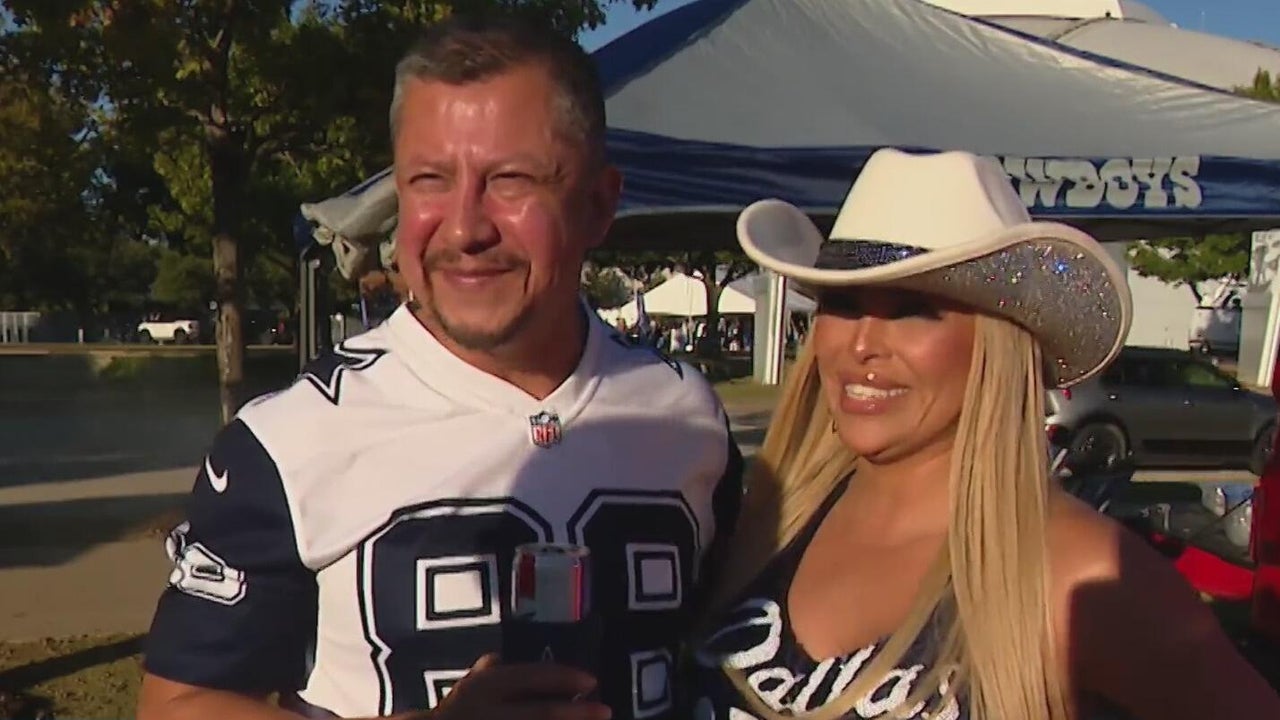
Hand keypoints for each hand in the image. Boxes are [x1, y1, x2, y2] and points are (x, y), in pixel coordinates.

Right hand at [428, 653, 610, 719]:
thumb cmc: (453, 713)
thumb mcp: (466, 687)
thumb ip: (487, 672)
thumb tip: (499, 658)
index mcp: (484, 688)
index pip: (530, 678)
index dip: (563, 678)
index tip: (592, 681)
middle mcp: (489, 712)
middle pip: (540, 713)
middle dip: (576, 714)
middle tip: (606, 710)